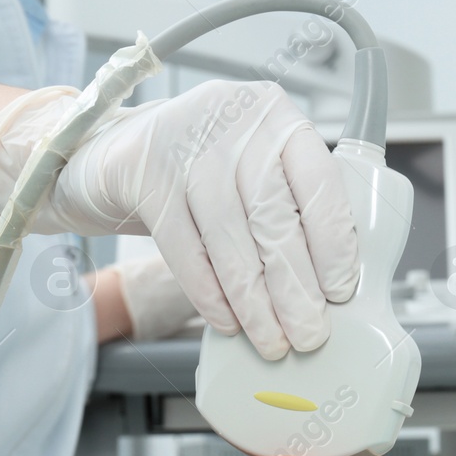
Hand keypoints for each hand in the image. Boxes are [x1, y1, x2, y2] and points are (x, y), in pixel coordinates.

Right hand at [0, 82, 359, 359]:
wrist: (115, 152)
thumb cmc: (199, 170)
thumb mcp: (250, 169)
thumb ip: (287, 207)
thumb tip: (327, 285)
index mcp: (275, 115)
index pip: (318, 180)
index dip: (333, 242)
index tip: (340, 290)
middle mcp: (233, 121)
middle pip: (273, 216)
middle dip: (295, 287)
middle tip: (310, 334)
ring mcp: (185, 144)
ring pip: (229, 238)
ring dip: (254, 301)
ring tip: (272, 340)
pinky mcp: (143, 173)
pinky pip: (184, 248)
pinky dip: (209, 293)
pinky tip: (227, 321)